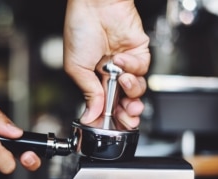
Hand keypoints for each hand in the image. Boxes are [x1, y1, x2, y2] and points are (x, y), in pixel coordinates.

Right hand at [63, 0, 149, 128]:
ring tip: (121, 79)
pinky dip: (132, 66)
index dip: (110, 118)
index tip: (112, 127)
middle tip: (128, 118)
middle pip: (125, 103)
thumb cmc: (80, 29)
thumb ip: (88, 93)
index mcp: (93, 80)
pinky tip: (120, 58)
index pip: (105, 106)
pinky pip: (142, 69)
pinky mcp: (139, 54)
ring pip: (137, 90)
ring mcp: (125, 66)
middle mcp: (110, 75)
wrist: (95, 5)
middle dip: (128, 114)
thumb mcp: (76, 68)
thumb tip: (89, 116)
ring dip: (131, 90)